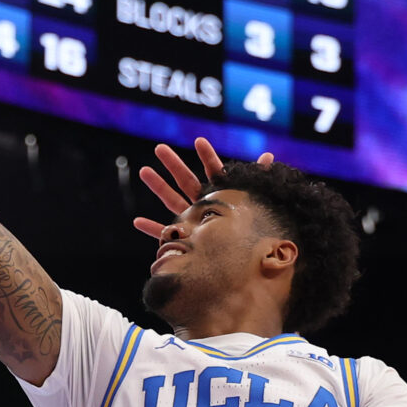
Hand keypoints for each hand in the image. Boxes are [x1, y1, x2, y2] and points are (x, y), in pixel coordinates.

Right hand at [130, 138, 275, 240]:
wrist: (240, 265)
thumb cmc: (248, 236)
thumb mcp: (254, 206)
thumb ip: (259, 182)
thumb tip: (270, 156)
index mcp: (222, 198)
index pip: (215, 173)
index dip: (209, 158)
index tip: (200, 141)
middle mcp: (204, 207)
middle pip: (187, 181)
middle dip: (174, 165)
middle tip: (160, 148)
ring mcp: (192, 222)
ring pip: (171, 201)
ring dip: (158, 187)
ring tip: (144, 171)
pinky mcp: (183, 240)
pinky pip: (164, 233)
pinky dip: (151, 228)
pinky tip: (137, 221)